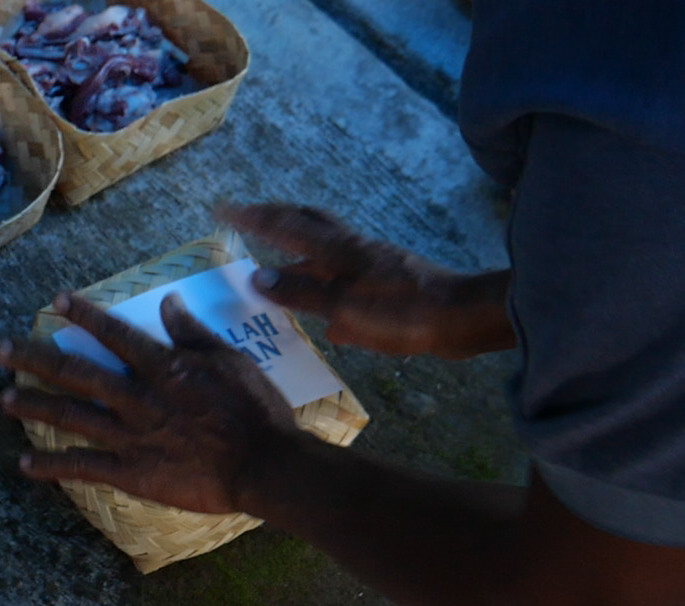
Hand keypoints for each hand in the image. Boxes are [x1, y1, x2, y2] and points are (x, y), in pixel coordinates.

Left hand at [0, 291, 302, 515]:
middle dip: (36, 359)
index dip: (84, 316)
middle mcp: (137, 398)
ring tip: (4, 399)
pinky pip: (83, 467)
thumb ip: (193, 333)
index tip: (57, 301)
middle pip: (77, 373)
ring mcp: (130, 437)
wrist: (264, 466)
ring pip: (72, 416)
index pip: (115, 334)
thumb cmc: (256, 410)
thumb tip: (167, 302)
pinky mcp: (131, 472)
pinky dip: (52, 465)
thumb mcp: (230, 360)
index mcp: (163, 367)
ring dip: (35, 406)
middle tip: (3, 350)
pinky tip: (24, 463)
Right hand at [219, 203, 514, 358]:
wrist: (461, 317)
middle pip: (307, 222)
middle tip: (248, 220)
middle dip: (275, 217)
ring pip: (325, 247)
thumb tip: (257, 277)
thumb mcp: (342, 307)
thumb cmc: (401, 312)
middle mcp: (351, 249)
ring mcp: (371, 263)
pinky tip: (321, 306)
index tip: (222, 210)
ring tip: (276, 262)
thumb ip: (300, 293)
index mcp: (337, 252)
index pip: (283, 226)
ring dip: (297, 248)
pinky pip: (343, 274)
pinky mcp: (386, 282)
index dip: (251, 218)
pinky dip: (322, 279)